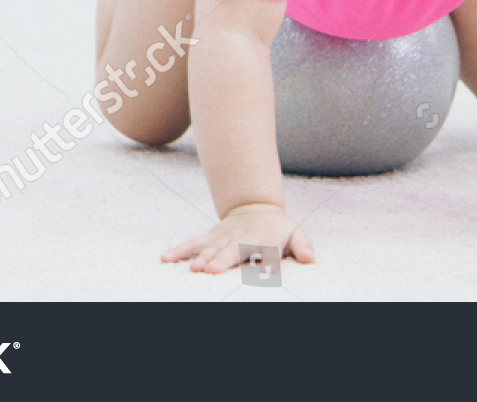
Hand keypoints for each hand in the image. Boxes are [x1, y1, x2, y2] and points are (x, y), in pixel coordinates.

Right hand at [161, 203, 315, 274]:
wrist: (255, 207)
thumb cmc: (277, 228)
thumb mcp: (294, 232)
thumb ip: (302, 246)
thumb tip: (311, 259)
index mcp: (264, 241)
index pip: (267, 251)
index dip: (267, 261)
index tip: (266, 270)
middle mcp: (241, 240)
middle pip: (232, 252)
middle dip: (222, 261)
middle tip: (213, 270)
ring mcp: (223, 239)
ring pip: (210, 249)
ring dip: (200, 258)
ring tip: (192, 268)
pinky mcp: (210, 239)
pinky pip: (192, 245)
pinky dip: (179, 251)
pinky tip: (165, 258)